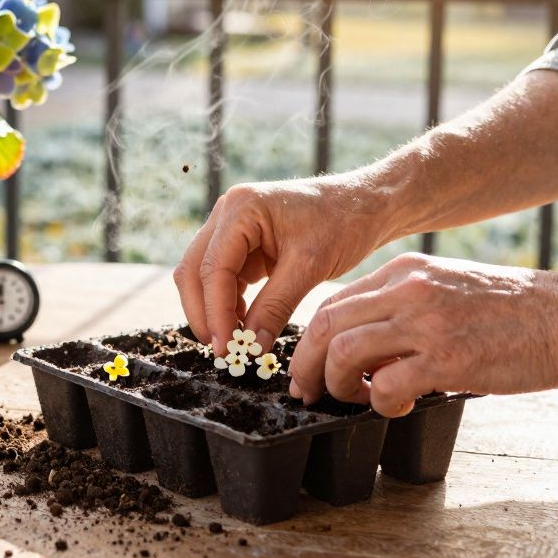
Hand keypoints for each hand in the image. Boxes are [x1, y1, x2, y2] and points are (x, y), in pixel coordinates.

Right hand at [173, 177, 393, 357]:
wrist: (364, 206)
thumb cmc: (343, 224)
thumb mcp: (310, 267)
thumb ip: (275, 307)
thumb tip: (251, 346)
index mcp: (241, 208)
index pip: (213, 269)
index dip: (215, 313)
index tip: (226, 348)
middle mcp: (228, 212)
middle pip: (193, 271)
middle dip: (203, 313)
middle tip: (223, 351)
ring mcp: (230, 226)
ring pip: (201, 276)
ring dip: (213, 310)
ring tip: (235, 342)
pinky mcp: (241, 243)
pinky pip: (222, 278)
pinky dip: (227, 303)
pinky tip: (244, 325)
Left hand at [288, 252, 557, 416]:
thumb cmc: (518, 311)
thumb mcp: (450, 289)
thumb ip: (406, 307)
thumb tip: (368, 347)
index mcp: (406, 271)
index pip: (334, 302)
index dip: (312, 341)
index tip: (309, 368)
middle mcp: (409, 289)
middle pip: (326, 325)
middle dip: (306, 366)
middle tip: (309, 394)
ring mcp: (427, 322)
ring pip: (344, 353)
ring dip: (338, 385)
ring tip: (359, 400)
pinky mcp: (448, 358)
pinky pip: (386, 384)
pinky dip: (381, 403)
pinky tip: (400, 405)